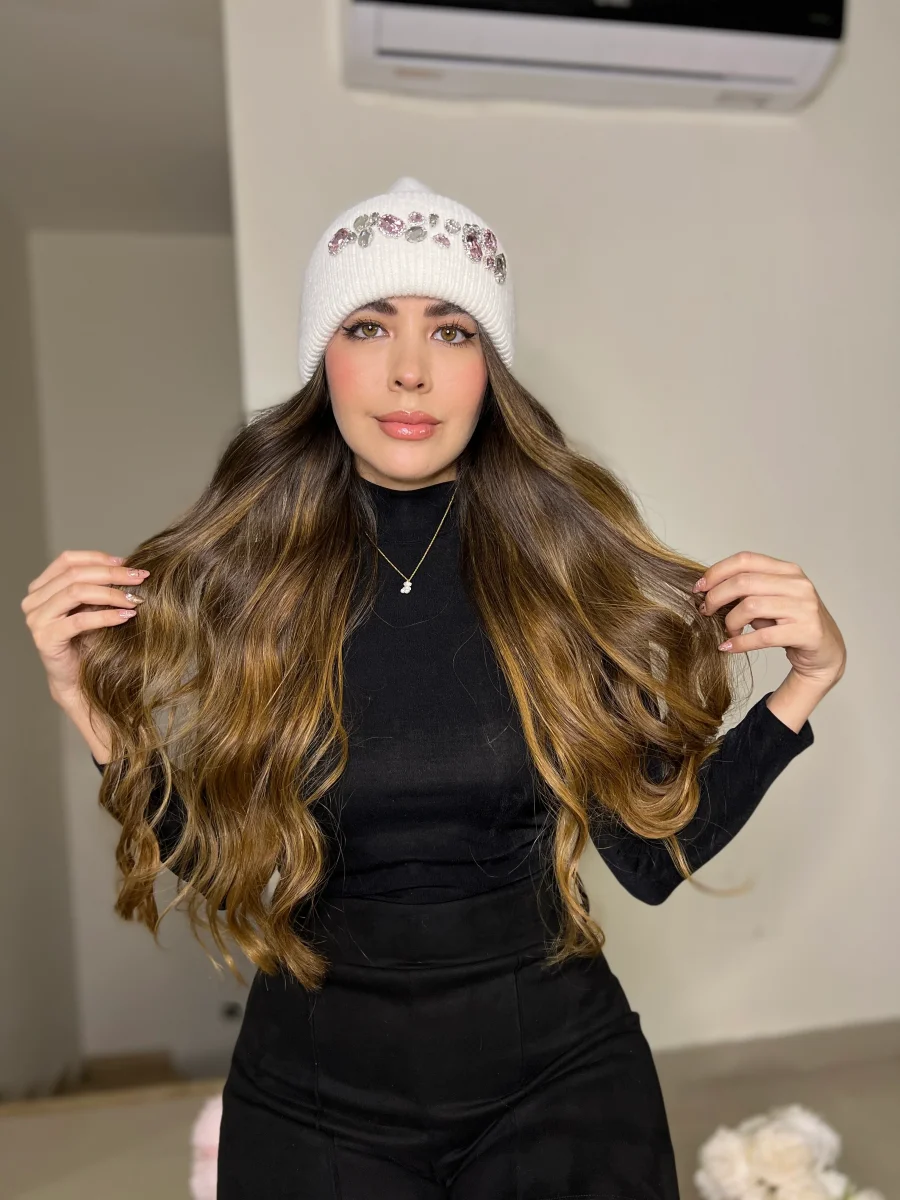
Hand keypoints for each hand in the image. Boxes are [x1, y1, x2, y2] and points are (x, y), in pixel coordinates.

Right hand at [21, 550, 148, 705]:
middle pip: (74, 574)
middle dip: (111, 574)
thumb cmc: (86, 640)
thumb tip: (129, 566)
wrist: (77, 679)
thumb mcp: (91, 606)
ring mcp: (36, 619)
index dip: (98, 558)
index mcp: (41, 587)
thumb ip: (99, 585)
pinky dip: (105, 616)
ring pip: (76, 592)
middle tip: (139, 577)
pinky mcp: (46, 638)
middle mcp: (34, 600)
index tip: (127, 563)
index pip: (68, 560)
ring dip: (111, 593)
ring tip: (134, 599)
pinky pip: (79, 620)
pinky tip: (126, 616)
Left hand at [692, 551, 845, 692]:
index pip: (745, 560)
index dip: (717, 572)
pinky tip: (729, 646)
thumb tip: (707, 590)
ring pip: (750, 606)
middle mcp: (798, 584)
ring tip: (727, 632)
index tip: (699, 587)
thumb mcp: (768, 601)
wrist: (825, 651)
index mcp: (788, 570)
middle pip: (744, 582)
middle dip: (716, 597)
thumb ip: (746, 592)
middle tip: (706, 611)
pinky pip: (763, 636)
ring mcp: (805, 607)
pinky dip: (740, 643)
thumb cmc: (790, 624)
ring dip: (730, 622)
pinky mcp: (807, 631)